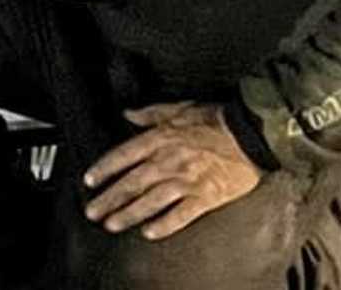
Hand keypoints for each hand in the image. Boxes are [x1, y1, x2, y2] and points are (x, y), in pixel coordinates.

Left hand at [83, 102, 262, 240]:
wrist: (251, 134)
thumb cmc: (215, 119)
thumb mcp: (178, 108)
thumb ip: (150, 113)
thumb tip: (128, 113)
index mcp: (159, 139)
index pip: (123, 156)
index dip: (104, 170)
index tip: (89, 182)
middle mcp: (168, 162)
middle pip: (132, 183)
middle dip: (109, 199)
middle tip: (92, 212)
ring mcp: (186, 182)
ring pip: (150, 201)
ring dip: (128, 215)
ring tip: (111, 225)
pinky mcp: (206, 197)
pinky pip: (181, 215)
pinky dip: (164, 225)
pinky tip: (149, 233)